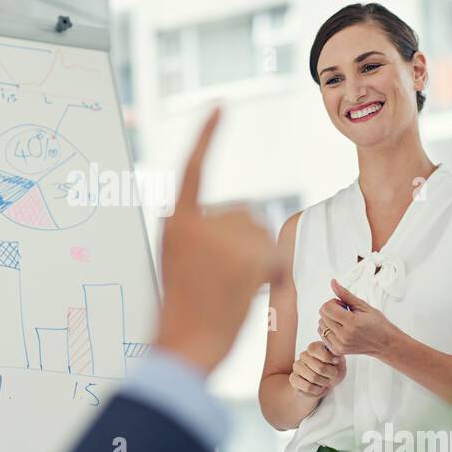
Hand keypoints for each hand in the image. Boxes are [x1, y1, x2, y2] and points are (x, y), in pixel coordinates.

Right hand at [154, 108, 283, 374]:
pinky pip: (276, 256)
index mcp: (175, 220)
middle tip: (226, 281)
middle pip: (243, 212)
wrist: (184, 345)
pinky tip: (252, 292)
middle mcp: (196, 221)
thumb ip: (202, 235)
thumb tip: (243, 221)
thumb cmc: (183, 312)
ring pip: (262, 234)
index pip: (193, 166)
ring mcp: (222, 238)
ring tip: (233, 291)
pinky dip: (273, 275)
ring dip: (259, 260)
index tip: (221, 106)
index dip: (208, 136)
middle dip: (246, 242)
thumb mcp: (179, 262)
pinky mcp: (247, 256)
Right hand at [289, 340, 346, 398]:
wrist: (325, 384)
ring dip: (324, 383)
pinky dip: (317, 390)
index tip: (335, 363)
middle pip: (320, 368)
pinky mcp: (293, 379)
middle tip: (332, 376)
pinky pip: (308, 387)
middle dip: (330, 375)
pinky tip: (318, 387)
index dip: (329, 358)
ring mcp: (297, 367)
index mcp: (314, 347)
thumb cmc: (332, 370)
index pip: (316, 350)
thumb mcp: (340, 363)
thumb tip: (336, 359)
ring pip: (313, 378)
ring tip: (325, 381)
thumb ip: (338, 358)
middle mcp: (303, 355)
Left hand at [316, 278, 396, 357]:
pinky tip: (340, 329)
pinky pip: (322, 336)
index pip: (326, 308)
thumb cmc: (378, 324)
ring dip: (328, 320)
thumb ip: (345, 295)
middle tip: (344, 312)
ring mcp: (340, 345)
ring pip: (320, 326)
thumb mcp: (363, 306)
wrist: (385, 343)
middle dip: (331, 310)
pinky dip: (328, 330)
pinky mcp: (338, 351)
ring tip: (343, 321)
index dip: (333, 302)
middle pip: (322, 316)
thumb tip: (333, 282)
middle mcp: (344, 336)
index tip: (343, 305)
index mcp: (352, 323)